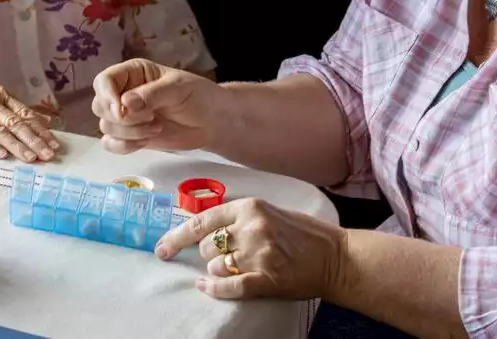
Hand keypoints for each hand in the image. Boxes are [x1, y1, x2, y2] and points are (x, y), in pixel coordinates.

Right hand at [0, 73, 59, 161]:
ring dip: (16, 145)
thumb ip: (13, 108)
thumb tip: (41, 120)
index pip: (24, 113)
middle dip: (34, 140)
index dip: (40, 129)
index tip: (54, 143)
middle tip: (48, 154)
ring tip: (30, 157)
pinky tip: (1, 155)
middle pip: (14, 123)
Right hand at [91, 58, 219, 153]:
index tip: (120, 110)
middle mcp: (124, 93)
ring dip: (130, 132)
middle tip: (150, 117)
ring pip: (106, 126)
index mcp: (133, 73)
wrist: (212, 122)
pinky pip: (110, 144)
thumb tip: (124, 103)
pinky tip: (145, 142)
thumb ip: (151, 94)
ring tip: (157, 128)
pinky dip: (124, 146)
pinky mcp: (130, 136)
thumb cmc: (198, 96)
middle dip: (122, 117)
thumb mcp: (177, 88)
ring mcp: (126, 116)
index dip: (106, 95)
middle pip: (99, 105)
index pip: (104, 81)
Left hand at [155, 198, 346, 300]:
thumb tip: (203, 229)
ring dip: (218, 270)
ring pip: (215, 266)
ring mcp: (259, 254)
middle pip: (206, 246)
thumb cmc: (303, 233)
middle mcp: (251, 228)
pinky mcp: (266, 279)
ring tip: (237, 268)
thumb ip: (239, 217)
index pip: (200, 221)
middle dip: (206, 255)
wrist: (335, 256)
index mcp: (250, 207)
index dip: (176, 237)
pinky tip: (206, 288)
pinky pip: (229, 286)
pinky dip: (214, 289)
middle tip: (216, 259)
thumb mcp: (269, 212)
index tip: (160, 248)